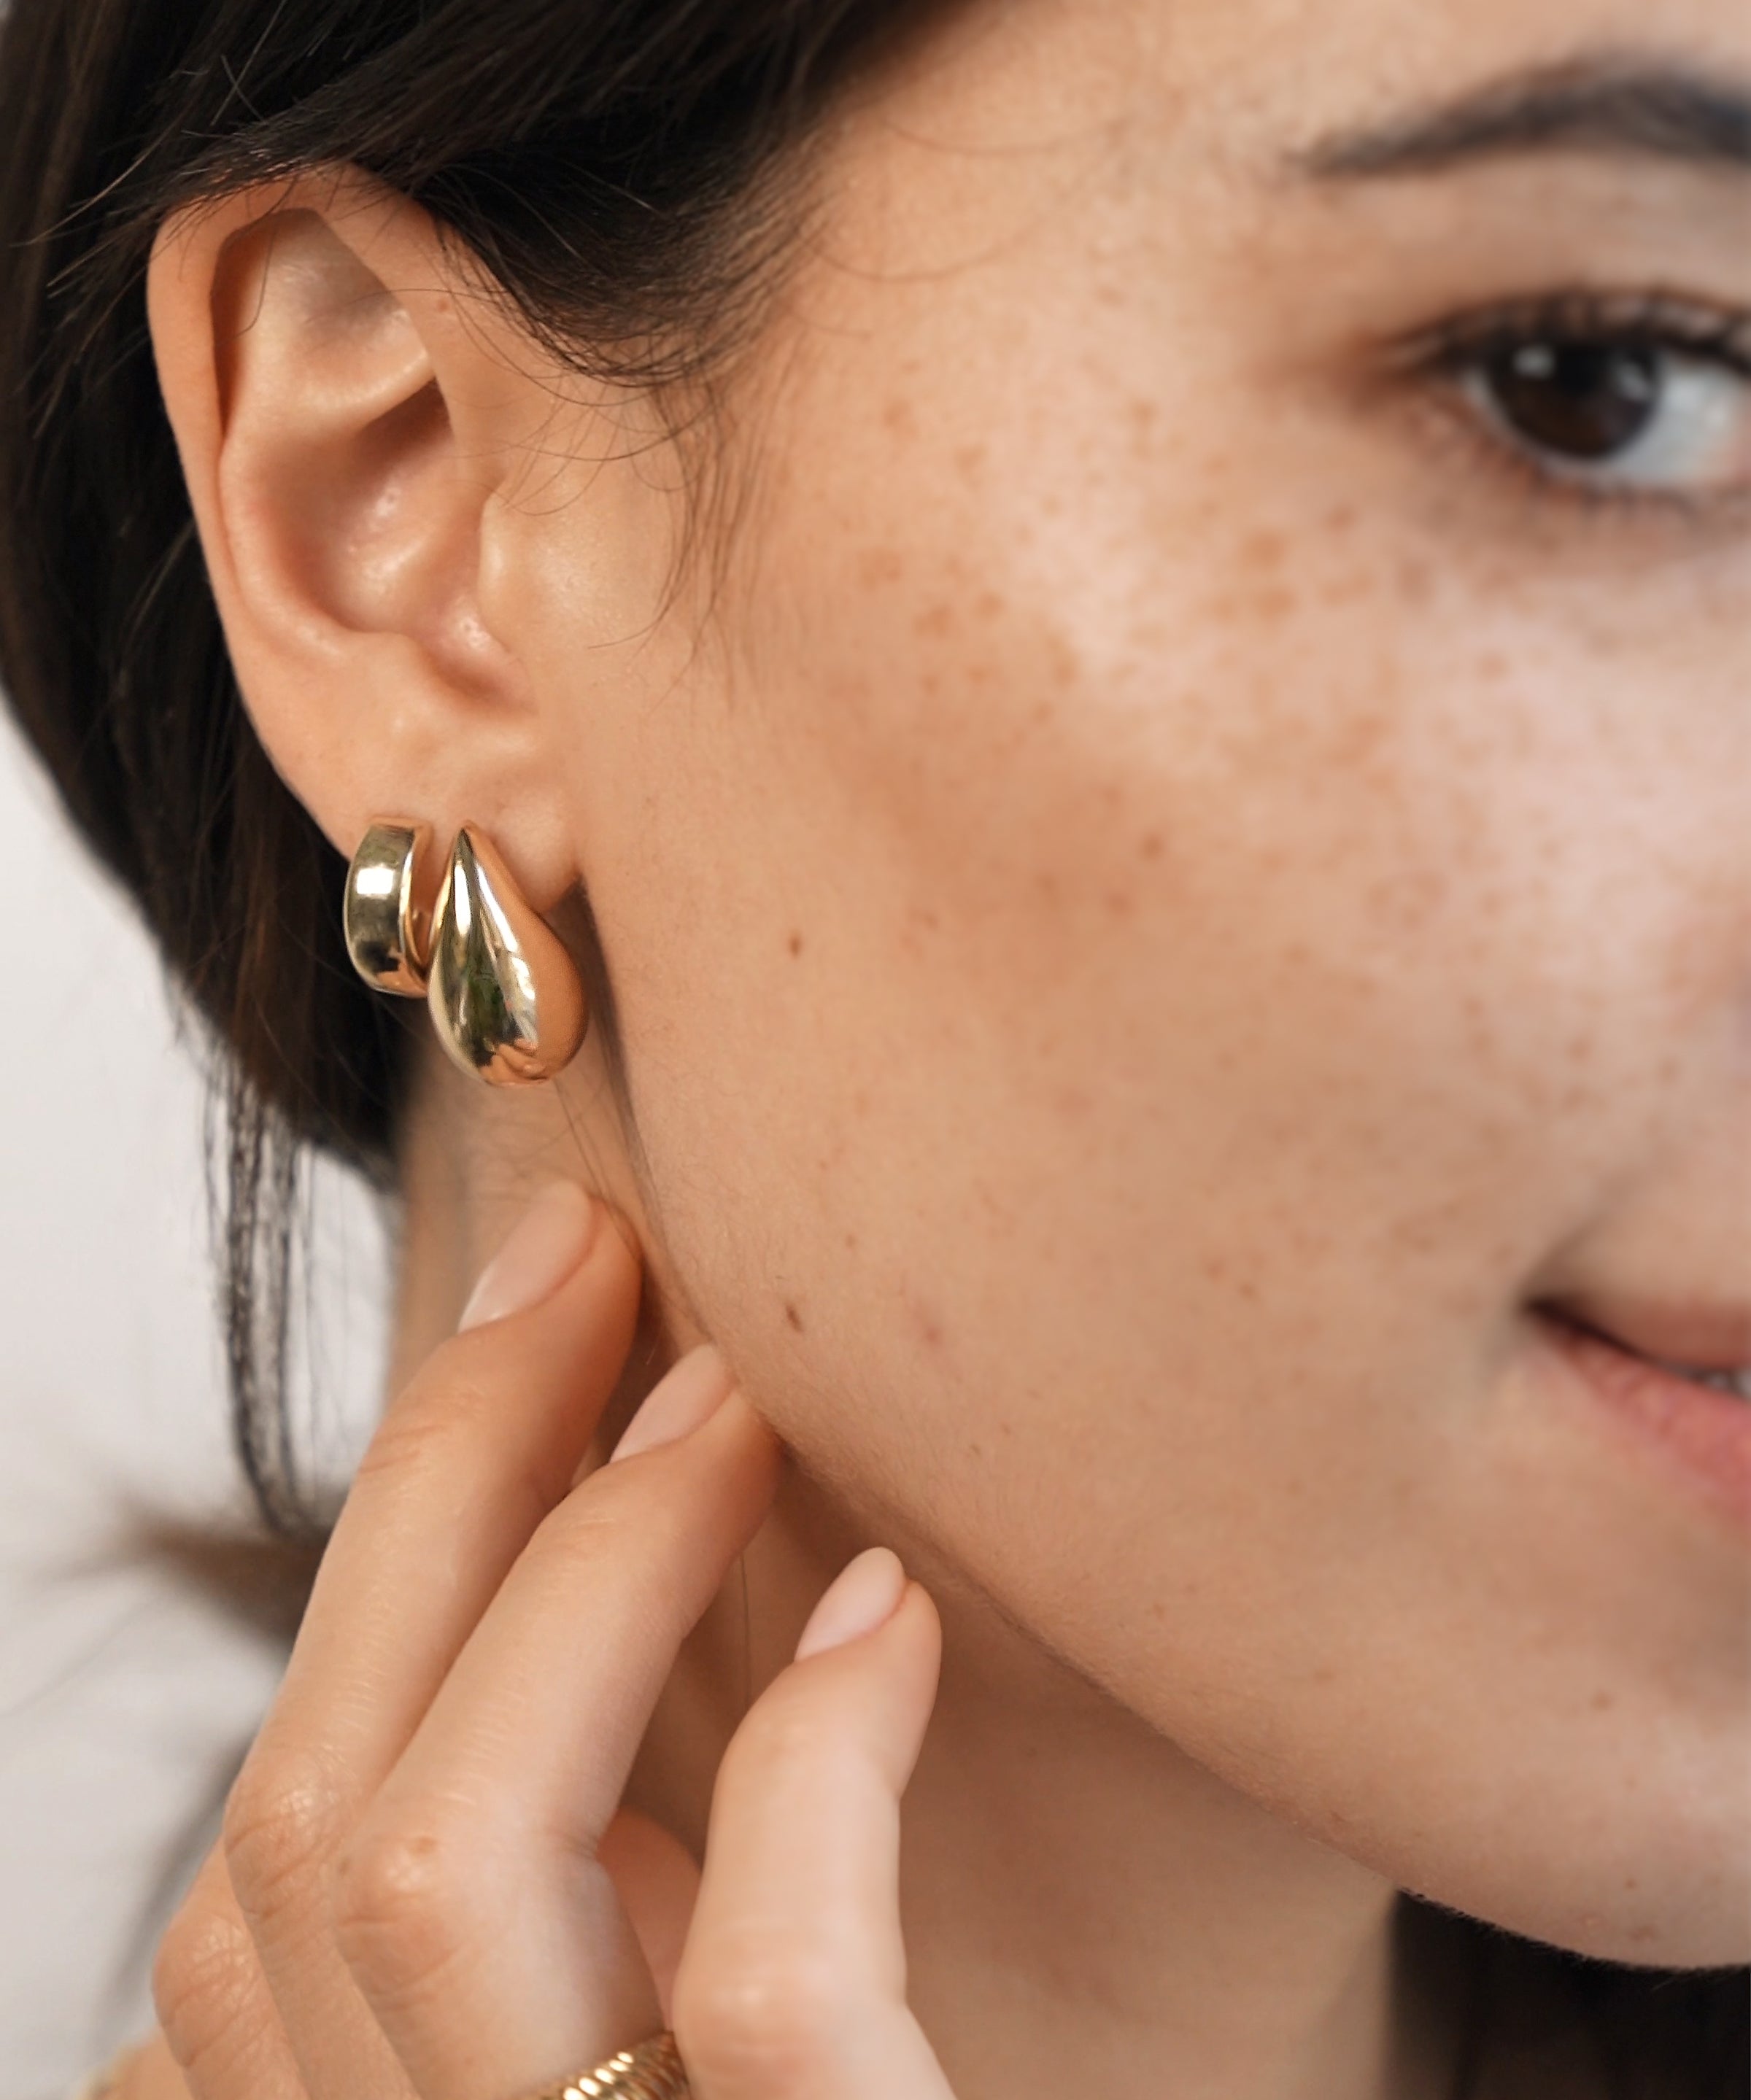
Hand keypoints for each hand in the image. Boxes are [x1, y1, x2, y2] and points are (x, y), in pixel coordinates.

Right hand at [120, 1182, 951, 2099]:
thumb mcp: (667, 2025)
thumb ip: (592, 1934)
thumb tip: (559, 1737)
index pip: (289, 1840)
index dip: (390, 1545)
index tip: (525, 1321)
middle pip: (318, 1811)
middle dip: (445, 1480)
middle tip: (590, 1263)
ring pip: (441, 1869)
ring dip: (587, 1574)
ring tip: (731, 1400)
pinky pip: (765, 1992)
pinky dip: (816, 1765)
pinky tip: (892, 1613)